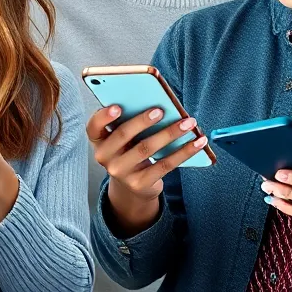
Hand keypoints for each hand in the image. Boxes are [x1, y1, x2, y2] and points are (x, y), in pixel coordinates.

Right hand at [88, 105, 208, 235]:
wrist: (133, 187)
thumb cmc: (130, 151)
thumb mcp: (122, 139)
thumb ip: (130, 122)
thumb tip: (158, 104)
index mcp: (98, 140)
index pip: (93, 126)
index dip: (103, 116)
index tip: (117, 106)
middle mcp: (104, 157)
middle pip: (123, 135)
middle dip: (143, 121)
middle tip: (161, 110)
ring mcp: (121, 172)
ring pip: (147, 149)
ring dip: (170, 133)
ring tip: (188, 123)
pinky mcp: (140, 183)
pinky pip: (164, 165)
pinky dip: (184, 151)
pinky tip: (198, 142)